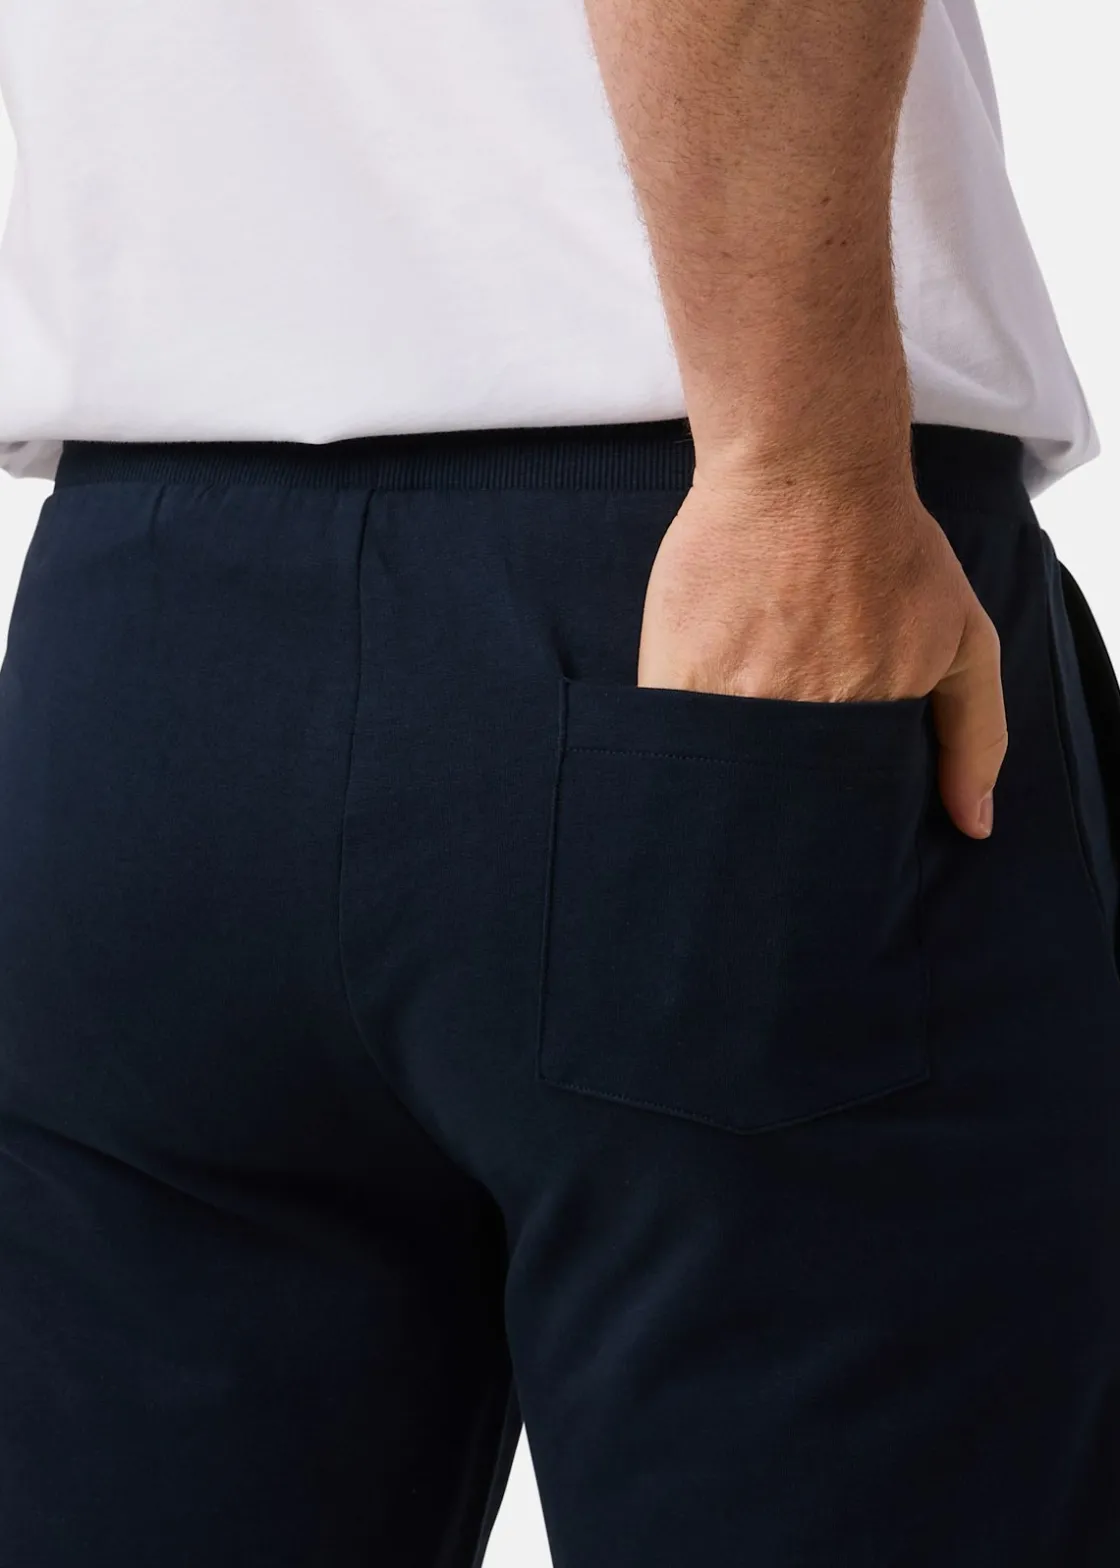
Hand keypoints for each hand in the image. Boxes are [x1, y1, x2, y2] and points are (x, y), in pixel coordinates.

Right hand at [637, 467, 1006, 838]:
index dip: (833, 816)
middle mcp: (805, 719)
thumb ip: (976, 734)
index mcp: (871, 723)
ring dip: (726, 773)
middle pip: (783, 798)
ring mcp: (737, 699)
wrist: (807, 470)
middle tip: (777, 777)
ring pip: (724, 773)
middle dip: (780, 805)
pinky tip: (693, 717)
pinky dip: (680, 742)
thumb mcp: (963, 637)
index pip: (845, 810)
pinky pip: (672, 738)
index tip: (823, 808)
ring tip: (732, 736)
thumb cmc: (888, 545)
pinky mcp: (677, 673)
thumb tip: (974, 825)